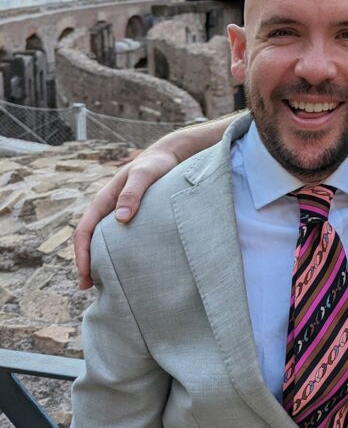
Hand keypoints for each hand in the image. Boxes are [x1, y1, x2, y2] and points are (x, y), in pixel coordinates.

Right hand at [72, 114, 235, 288]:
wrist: (169, 156)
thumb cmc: (156, 164)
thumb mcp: (144, 175)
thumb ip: (133, 193)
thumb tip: (121, 218)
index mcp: (104, 200)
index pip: (83, 231)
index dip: (81, 254)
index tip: (85, 274)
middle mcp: (108, 208)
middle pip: (89, 239)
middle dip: (86, 262)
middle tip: (88, 287)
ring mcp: (119, 213)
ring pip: (103, 240)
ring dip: (100, 259)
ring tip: (104, 281)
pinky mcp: (133, 216)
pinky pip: (118, 238)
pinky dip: (115, 252)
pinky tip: (124, 265)